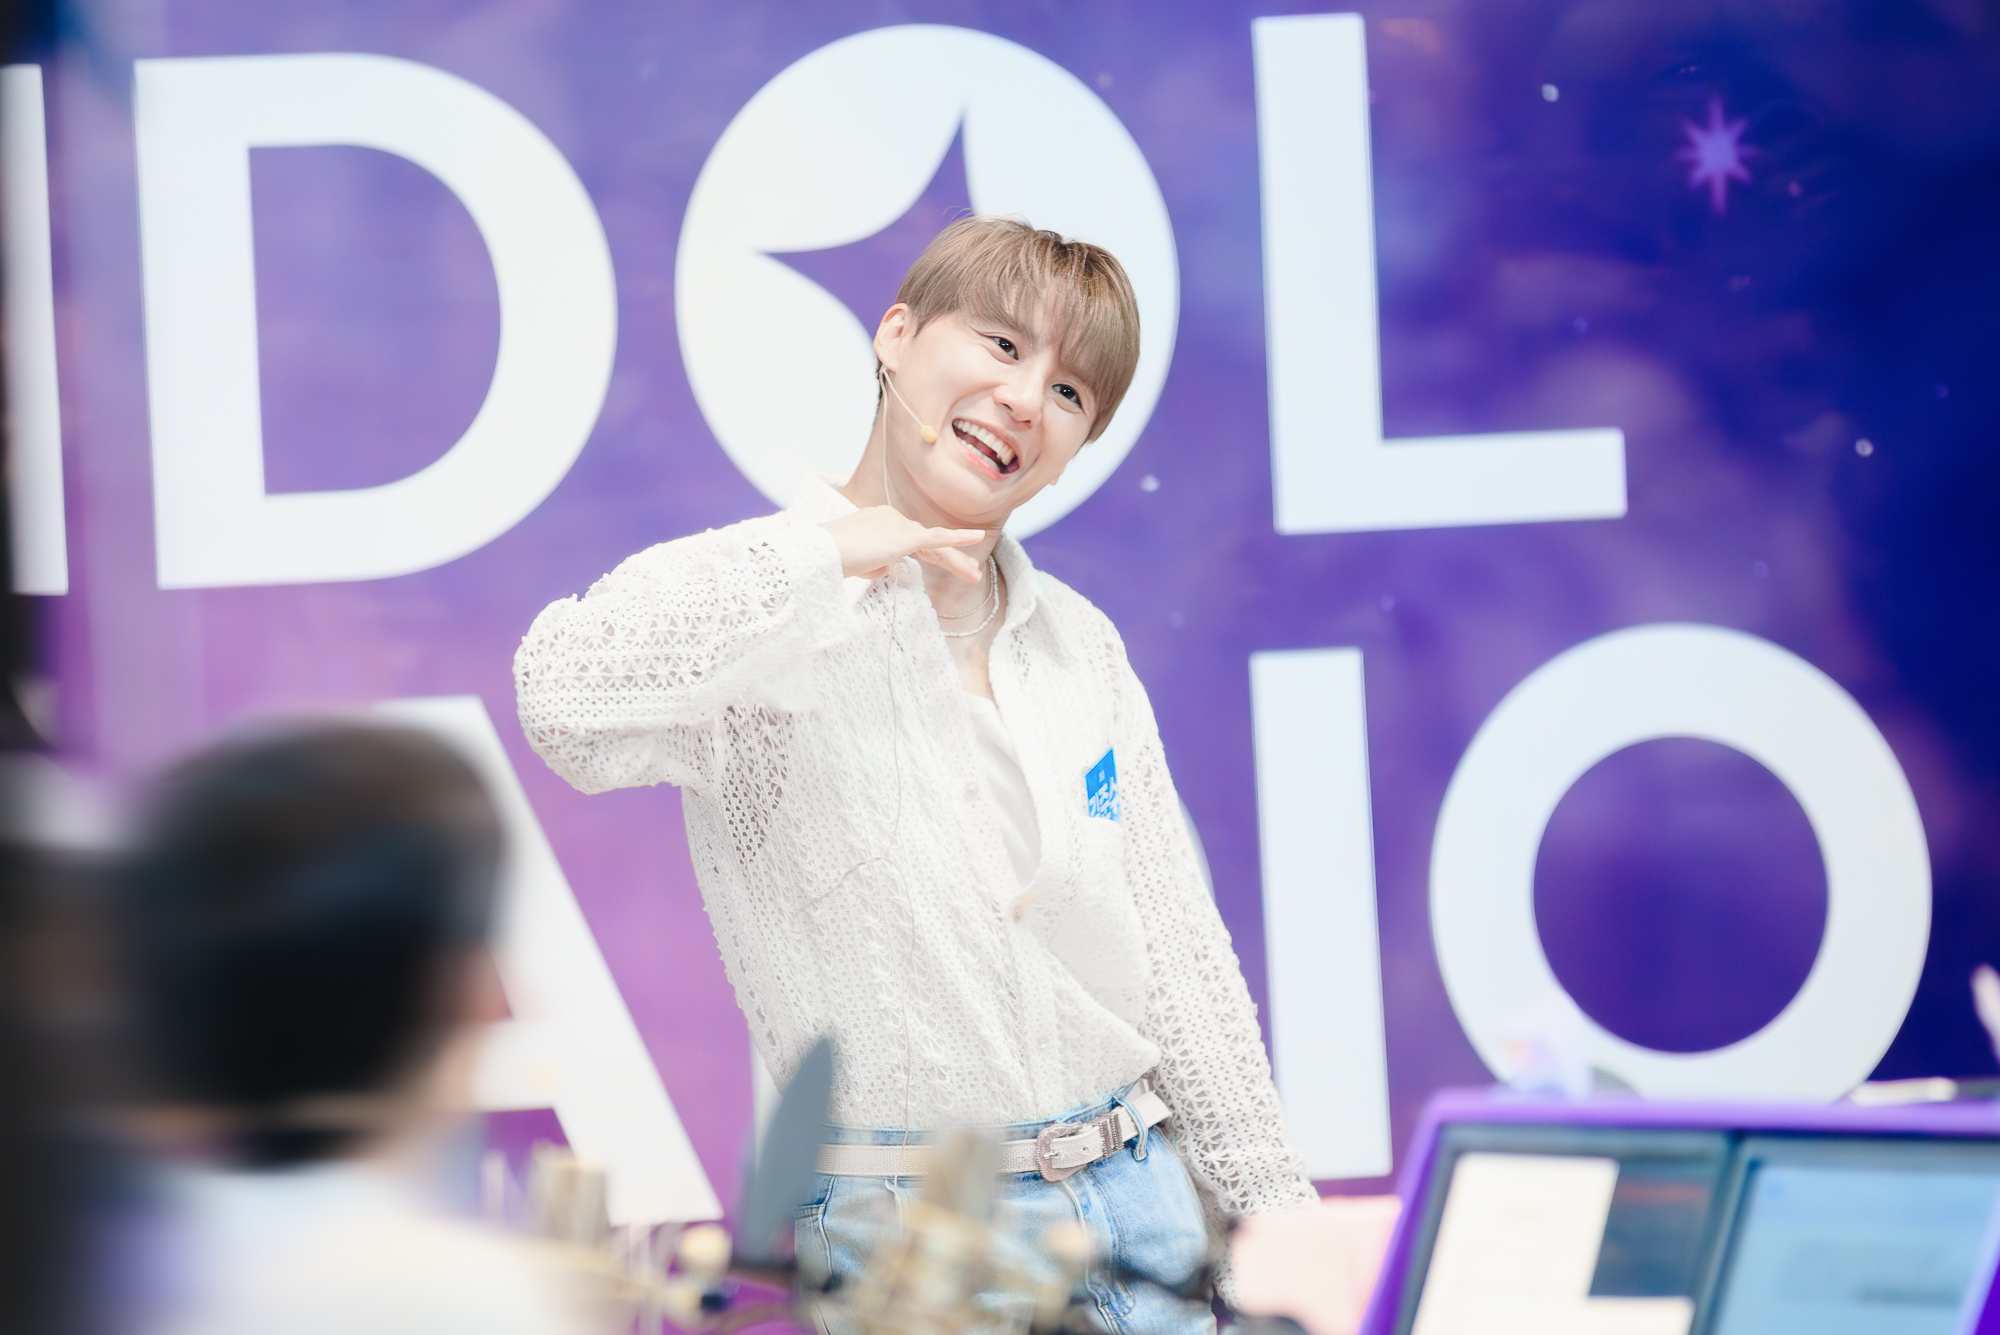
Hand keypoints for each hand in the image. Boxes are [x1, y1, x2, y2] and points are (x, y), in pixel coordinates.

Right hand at [823, 507, 985, 581]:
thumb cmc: (830, 559)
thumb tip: (885, 567)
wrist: (821, 553)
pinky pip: (937, 538)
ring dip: (955, 561)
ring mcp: (898, 524)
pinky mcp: (904, 536)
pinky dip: (957, 539)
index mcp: (877, 519)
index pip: (907, 538)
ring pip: (934, 544)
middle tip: (969, 570)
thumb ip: (873, 562)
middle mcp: (890, 516)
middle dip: (948, 557)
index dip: (927, 553)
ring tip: (973, 575)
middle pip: (926, 540)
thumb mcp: (855, 561)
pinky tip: (977, 538)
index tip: (936, 561)